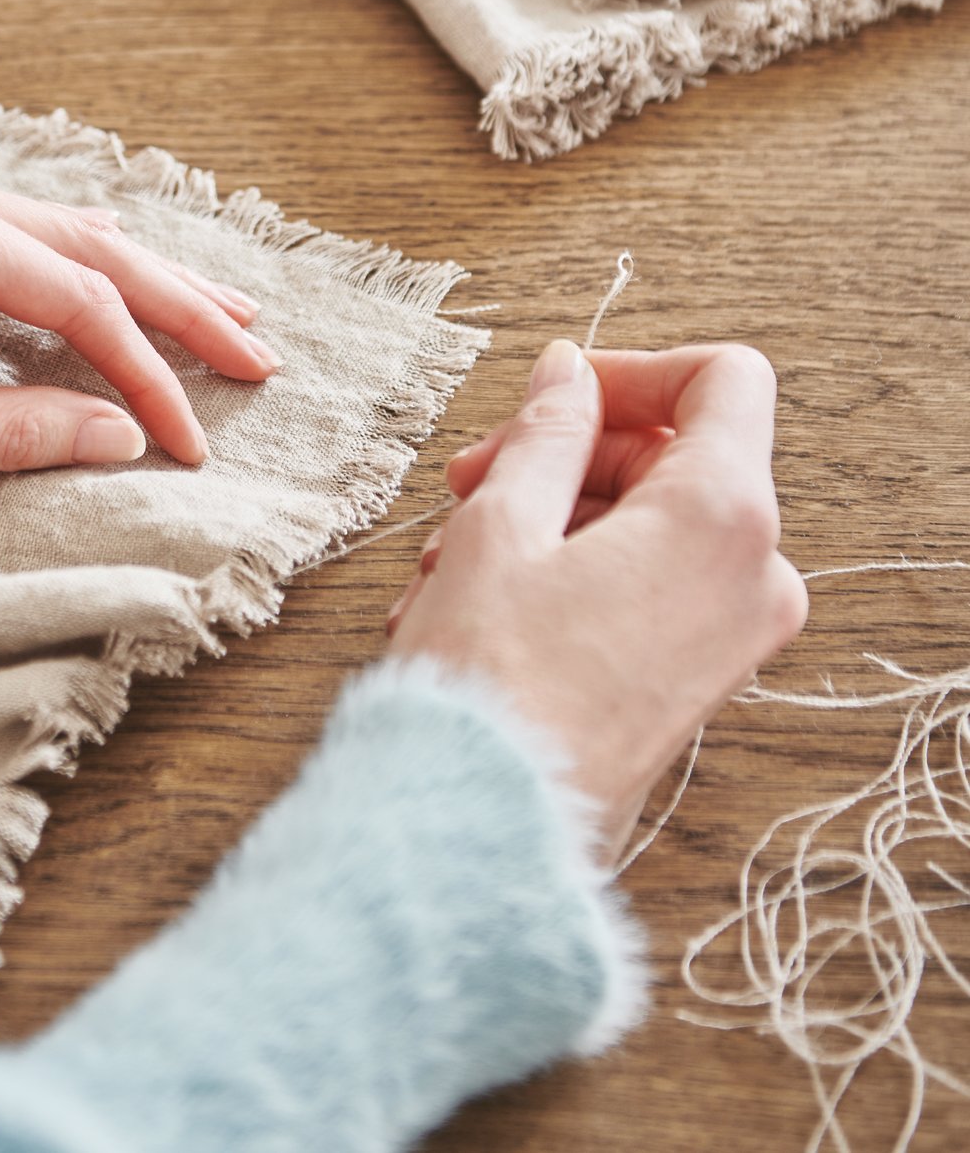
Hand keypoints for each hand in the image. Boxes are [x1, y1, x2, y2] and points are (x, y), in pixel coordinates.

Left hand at [0, 145, 280, 497]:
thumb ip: (4, 428)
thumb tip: (121, 438)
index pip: (72, 297)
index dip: (146, 372)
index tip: (195, 441)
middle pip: (80, 241)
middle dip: (174, 302)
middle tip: (259, 351)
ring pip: (44, 231)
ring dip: (132, 278)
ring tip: (219, 315)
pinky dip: (64, 271)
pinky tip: (114, 287)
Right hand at [387, 339, 807, 860]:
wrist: (481, 833)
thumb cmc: (489, 682)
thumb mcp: (501, 520)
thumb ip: (547, 428)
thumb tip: (570, 374)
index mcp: (723, 517)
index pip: (723, 380)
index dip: (635, 369)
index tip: (559, 391)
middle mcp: (752, 576)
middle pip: (673, 454)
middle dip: (564, 452)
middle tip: (470, 479)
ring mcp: (730, 636)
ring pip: (646, 522)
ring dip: (546, 516)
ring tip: (449, 559)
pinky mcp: (697, 681)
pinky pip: (643, 586)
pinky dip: (565, 571)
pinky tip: (472, 600)